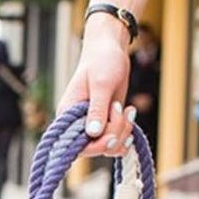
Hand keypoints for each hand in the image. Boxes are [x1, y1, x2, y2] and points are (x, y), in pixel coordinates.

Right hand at [58, 14, 135, 157]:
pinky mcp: (105, 124)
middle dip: (114, 134)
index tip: (112, 136)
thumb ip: (97, 109)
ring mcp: (92, 126)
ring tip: (129, 110)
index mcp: (68, 117)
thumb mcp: (101, 84)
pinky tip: (130, 117)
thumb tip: (93, 133)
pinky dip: (126, 134)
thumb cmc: (102, 61)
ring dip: (123, 132)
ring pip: (108, 146)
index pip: (77, 145)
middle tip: (122, 110)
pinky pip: (115, 141)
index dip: (96, 146)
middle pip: (95, 148)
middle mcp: (77, 126)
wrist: (110, 50)